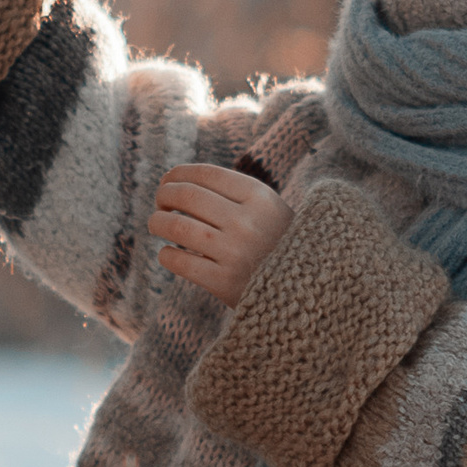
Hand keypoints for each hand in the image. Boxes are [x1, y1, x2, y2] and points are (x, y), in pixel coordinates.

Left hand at [149, 164, 293, 306]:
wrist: (309, 293)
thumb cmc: (280, 245)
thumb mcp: (270, 210)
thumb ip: (234, 194)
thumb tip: (179, 180)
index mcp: (260, 197)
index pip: (206, 174)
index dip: (178, 174)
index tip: (168, 180)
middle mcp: (247, 221)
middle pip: (186, 196)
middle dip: (164, 195)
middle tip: (160, 202)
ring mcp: (235, 253)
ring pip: (176, 226)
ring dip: (157, 222)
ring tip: (157, 224)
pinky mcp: (223, 283)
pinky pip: (179, 261)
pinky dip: (167, 254)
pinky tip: (169, 253)